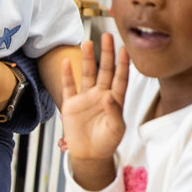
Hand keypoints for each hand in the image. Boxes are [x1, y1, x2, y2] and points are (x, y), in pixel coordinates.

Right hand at [61, 33, 127, 160]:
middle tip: (107, 36)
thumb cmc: (106, 143)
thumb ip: (114, 112)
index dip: (123, 63)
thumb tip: (110, 96)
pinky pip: (69, 86)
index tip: (124, 48)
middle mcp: (101, 95)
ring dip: (88, 58)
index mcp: (115, 100)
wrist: (89, 155)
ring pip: (87, 74)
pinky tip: (67, 62)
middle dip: (106, 53)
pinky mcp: (71, 104)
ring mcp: (85, 98)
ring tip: (87, 42)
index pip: (120, 77)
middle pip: (104, 70)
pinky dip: (67, 74)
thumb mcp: (115, 129)